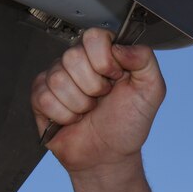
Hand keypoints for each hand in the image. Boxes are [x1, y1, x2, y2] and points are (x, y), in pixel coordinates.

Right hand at [31, 27, 165, 174]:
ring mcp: (57, 78)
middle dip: (93, 86)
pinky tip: (73, 119)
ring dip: (80, 104)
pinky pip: (44, 97)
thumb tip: (120, 47)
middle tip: (102, 98)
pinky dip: (64, 115)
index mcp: (105, 54)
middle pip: (73, 56)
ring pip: (58, 79)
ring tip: (89, 110)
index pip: (94, 36)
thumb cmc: (128, 123)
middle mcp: (79, 62)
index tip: (115, 78)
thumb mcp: (152, 90)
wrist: (109, 155)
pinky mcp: (40, 96)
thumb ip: (145, 59)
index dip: (104, 60)